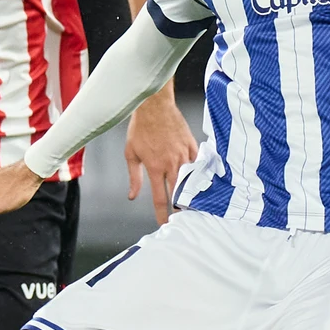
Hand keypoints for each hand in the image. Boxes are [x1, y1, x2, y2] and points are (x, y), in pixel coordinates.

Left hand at [125, 86, 198, 223]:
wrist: (155, 106)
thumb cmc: (140, 128)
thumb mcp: (131, 153)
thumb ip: (134, 178)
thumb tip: (133, 196)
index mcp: (156, 167)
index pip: (161, 198)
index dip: (162, 214)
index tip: (164, 224)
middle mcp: (172, 163)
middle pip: (180, 193)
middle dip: (181, 209)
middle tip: (183, 219)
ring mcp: (184, 155)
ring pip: (191, 180)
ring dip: (191, 194)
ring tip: (193, 205)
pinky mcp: (192, 146)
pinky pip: (198, 165)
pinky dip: (197, 174)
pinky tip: (199, 182)